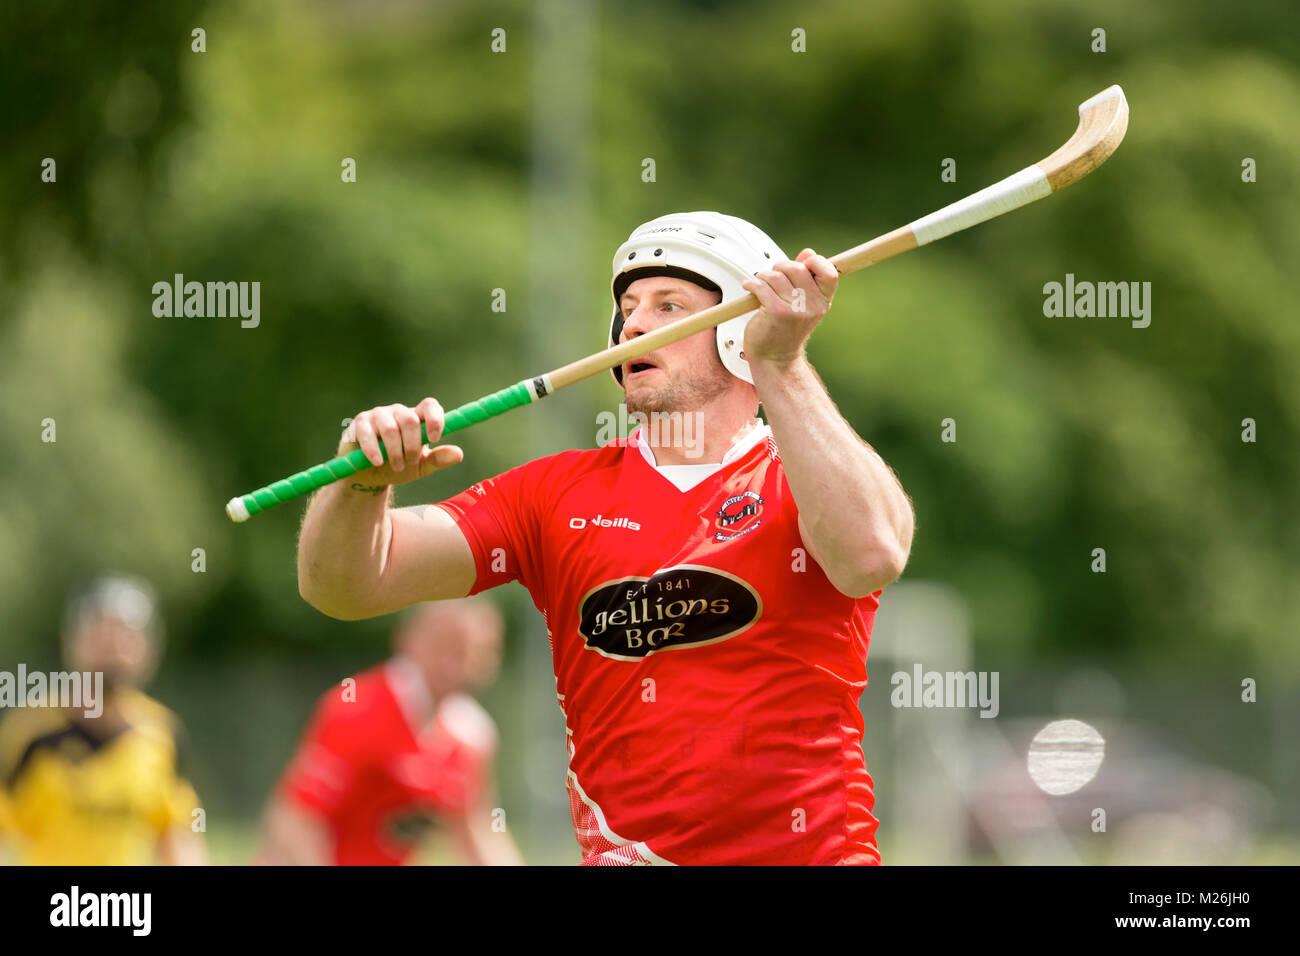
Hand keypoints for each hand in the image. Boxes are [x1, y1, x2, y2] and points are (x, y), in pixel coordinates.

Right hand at [338, 398, 463, 487]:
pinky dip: (374, 449)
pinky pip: (368, 433)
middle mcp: (398, 412)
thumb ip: (439, 459)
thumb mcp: (421, 466)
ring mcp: (378, 415)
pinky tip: (378, 462)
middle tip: (411, 462)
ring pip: (391, 428)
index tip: (435, 438)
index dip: (435, 419)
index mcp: (417, 418)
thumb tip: (459, 454)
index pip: (430, 406)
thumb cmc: (398, 467)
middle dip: (412, 445)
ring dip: (395, 451)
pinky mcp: (360, 423)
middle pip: (411, 420)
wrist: (369, 477)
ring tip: (396, 467)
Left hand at [740, 249, 837, 365]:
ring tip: (760, 284)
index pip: (830, 273)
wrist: (775, 358)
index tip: (803, 264)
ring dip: (763, 276)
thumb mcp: (803, 303)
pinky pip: (761, 286)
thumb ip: (806, 277)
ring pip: (775, 276)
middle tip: (772, 276)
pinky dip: (751, 284)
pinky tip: (749, 287)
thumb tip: (809, 253)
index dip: (816, 262)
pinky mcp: (776, 313)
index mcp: (823, 301)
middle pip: (797, 268)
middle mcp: (813, 306)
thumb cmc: (786, 329)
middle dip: (780, 267)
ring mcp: (795, 310)